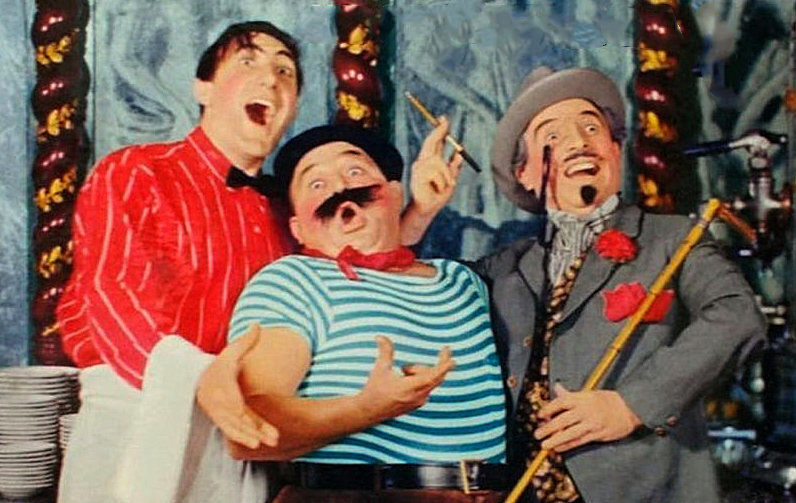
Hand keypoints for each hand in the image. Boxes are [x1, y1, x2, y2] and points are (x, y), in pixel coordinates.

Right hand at [196, 325, 278, 448]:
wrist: (201, 379)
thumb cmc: (221, 364)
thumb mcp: (231, 351)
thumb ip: (247, 341)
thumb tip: (258, 324)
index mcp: (220, 381)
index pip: (227, 393)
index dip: (233, 402)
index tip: (241, 410)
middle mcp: (217, 399)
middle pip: (234, 414)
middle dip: (250, 426)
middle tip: (266, 436)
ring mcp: (218, 412)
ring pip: (235, 425)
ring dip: (249, 435)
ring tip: (266, 443)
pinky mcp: (222, 420)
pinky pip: (233, 430)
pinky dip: (243, 437)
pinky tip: (257, 444)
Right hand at [358, 336, 454, 421]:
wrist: (368, 412)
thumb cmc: (374, 390)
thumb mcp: (380, 369)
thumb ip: (385, 351)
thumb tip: (380, 336)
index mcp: (411, 388)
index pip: (433, 376)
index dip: (444, 366)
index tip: (453, 358)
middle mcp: (419, 396)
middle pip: (436, 376)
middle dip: (433, 363)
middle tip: (445, 349)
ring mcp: (419, 402)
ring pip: (430, 380)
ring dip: (420, 371)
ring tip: (402, 372)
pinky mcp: (417, 404)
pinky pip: (426, 386)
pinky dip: (419, 379)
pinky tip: (404, 380)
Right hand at [409, 116, 463, 215]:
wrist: (428, 208)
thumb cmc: (438, 195)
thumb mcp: (451, 179)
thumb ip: (454, 166)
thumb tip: (461, 153)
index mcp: (430, 161)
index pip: (434, 142)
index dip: (439, 130)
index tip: (444, 119)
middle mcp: (422, 161)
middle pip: (430, 142)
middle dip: (438, 131)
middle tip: (445, 122)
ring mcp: (418, 167)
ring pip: (438, 162)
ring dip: (446, 175)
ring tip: (445, 186)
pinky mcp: (418, 175)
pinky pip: (436, 173)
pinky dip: (442, 182)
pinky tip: (436, 188)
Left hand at [534, 383, 641, 452]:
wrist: (630, 408)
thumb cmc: (607, 400)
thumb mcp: (589, 393)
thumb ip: (571, 394)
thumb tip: (556, 387)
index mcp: (582, 398)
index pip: (561, 402)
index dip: (548, 409)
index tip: (539, 415)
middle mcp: (585, 410)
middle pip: (562, 420)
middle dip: (548, 428)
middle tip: (537, 434)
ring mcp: (592, 423)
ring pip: (570, 433)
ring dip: (555, 440)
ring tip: (545, 445)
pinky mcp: (598, 433)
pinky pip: (580, 441)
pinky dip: (568, 445)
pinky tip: (559, 448)